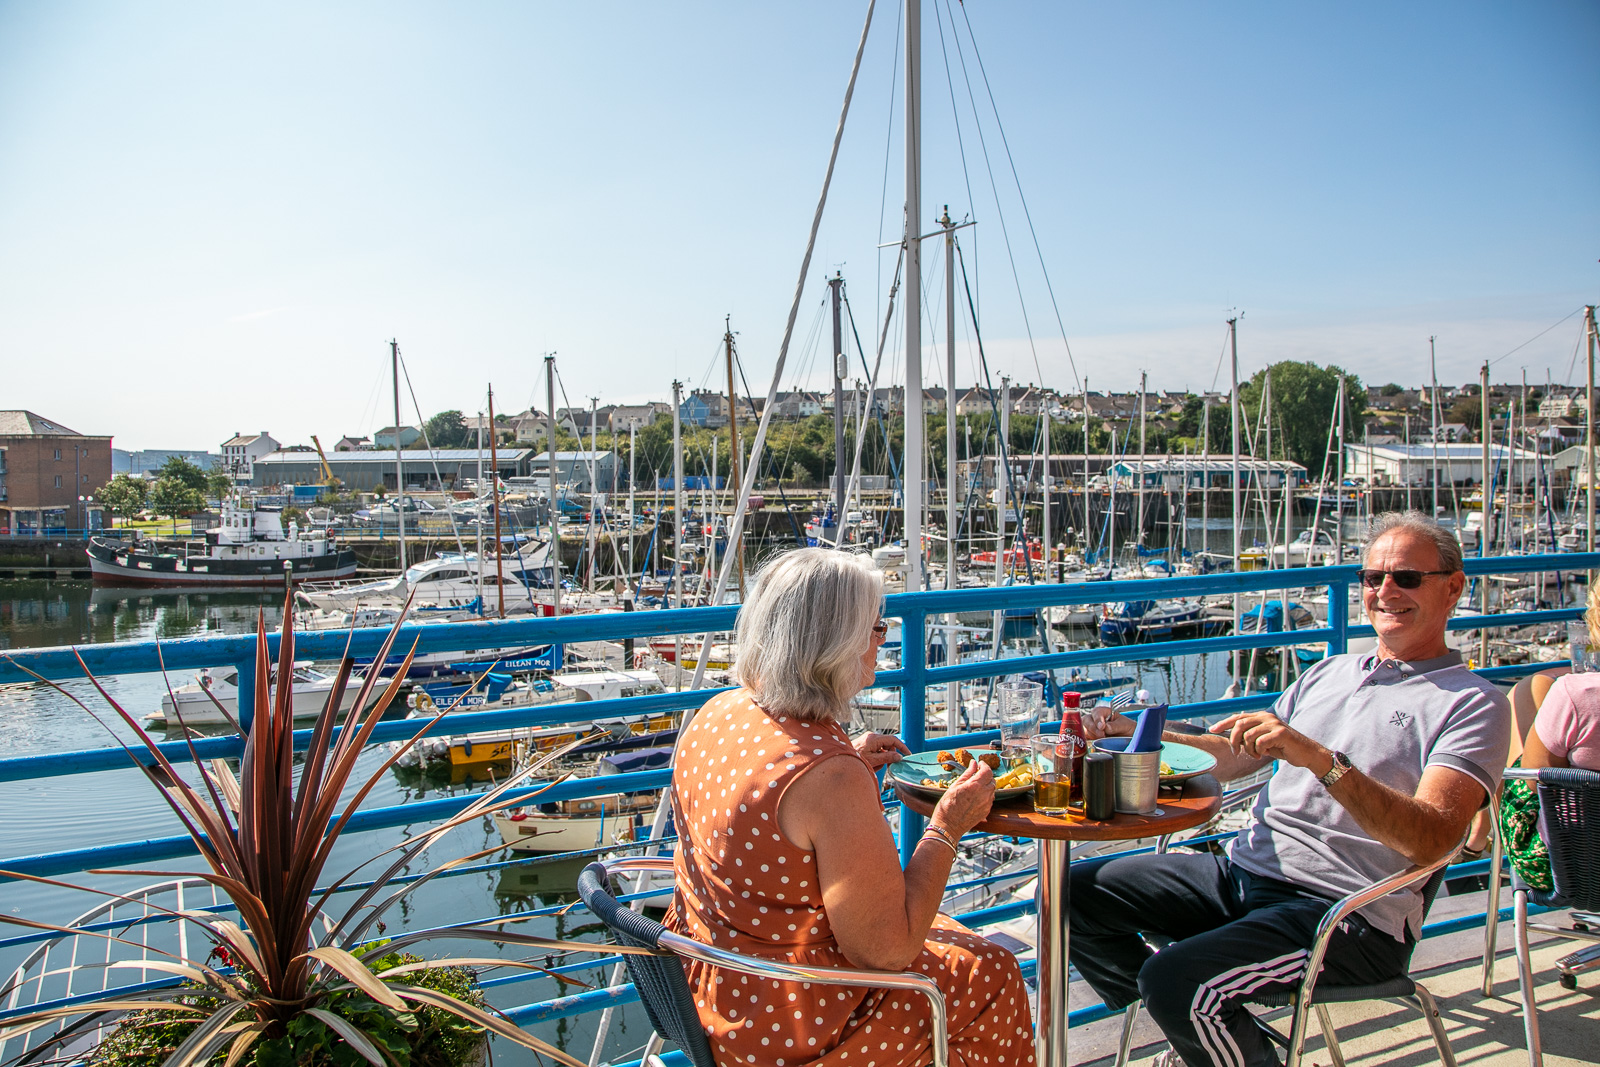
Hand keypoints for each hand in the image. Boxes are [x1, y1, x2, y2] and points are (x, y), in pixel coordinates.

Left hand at [853, 731, 910, 769]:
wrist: (841, 759)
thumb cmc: (855, 759)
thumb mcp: (873, 760)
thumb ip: (887, 758)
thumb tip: (899, 756)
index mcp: (874, 738)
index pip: (893, 740)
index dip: (902, 747)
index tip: (907, 754)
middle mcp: (871, 736)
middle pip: (888, 744)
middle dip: (889, 756)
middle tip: (888, 765)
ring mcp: (868, 739)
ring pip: (882, 748)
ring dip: (882, 758)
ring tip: (875, 766)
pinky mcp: (866, 743)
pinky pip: (876, 749)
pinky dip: (877, 757)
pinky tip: (871, 763)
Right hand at [931, 760, 994, 836]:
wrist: (948, 826)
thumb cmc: (948, 806)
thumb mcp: (955, 786)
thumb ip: (967, 774)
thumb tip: (973, 764)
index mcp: (975, 786)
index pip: (987, 771)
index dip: (985, 765)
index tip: (980, 763)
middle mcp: (984, 794)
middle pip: (992, 780)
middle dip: (986, 775)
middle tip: (977, 774)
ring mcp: (986, 804)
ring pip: (992, 790)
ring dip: (987, 785)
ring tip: (975, 786)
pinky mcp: (986, 812)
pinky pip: (990, 800)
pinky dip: (986, 795)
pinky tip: (976, 796)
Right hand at [1082, 707, 1133, 741]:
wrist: (1129, 737)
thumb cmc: (1127, 727)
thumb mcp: (1124, 725)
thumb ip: (1115, 726)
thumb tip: (1106, 727)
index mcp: (1104, 712)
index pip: (1096, 712)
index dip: (1097, 719)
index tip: (1102, 727)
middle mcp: (1096, 719)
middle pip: (1086, 720)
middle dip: (1092, 728)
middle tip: (1102, 735)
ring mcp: (1092, 728)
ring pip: (1084, 729)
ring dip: (1092, 735)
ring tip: (1102, 739)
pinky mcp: (1091, 737)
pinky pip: (1085, 738)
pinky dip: (1088, 740)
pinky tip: (1095, 742)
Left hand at [1210, 712, 1325, 769]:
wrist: (1305, 753)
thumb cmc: (1283, 747)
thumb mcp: (1263, 741)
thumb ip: (1249, 736)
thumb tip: (1231, 739)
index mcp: (1261, 717)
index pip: (1238, 717)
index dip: (1224, 723)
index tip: (1212, 729)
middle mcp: (1266, 717)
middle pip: (1240, 724)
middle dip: (1234, 740)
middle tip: (1236, 752)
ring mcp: (1274, 723)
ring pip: (1249, 735)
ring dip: (1249, 749)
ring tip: (1257, 754)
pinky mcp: (1281, 733)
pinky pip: (1260, 742)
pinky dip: (1259, 750)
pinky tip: (1265, 753)